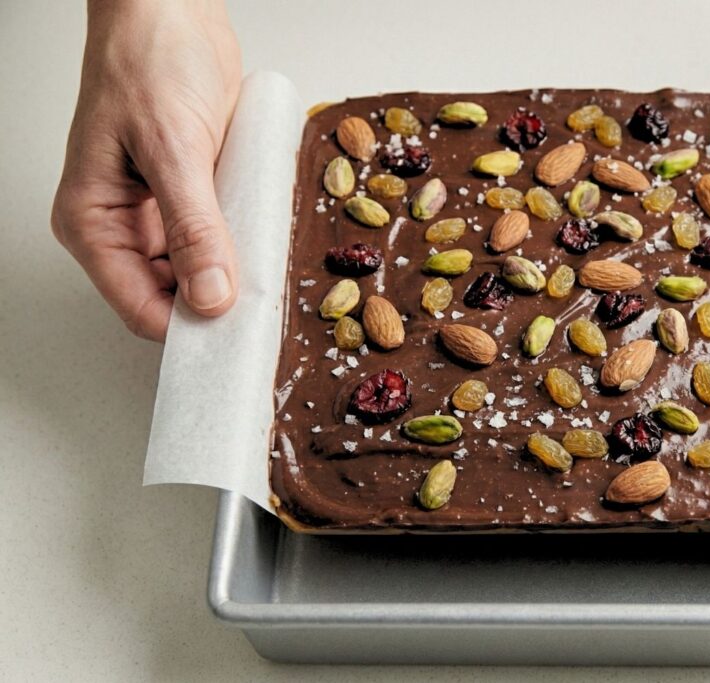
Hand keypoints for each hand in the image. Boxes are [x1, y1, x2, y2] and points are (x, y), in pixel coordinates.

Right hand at [51, 0, 240, 340]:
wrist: (175, 11)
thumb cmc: (150, 61)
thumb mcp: (174, 149)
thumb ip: (193, 227)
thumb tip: (209, 297)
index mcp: (93, 221)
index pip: (139, 307)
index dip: (187, 330)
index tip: (235, 341)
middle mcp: (123, 226)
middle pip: (171, 297)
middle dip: (216, 305)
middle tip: (264, 313)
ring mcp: (159, 214)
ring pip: (200, 273)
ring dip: (234, 276)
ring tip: (269, 275)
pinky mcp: (193, 198)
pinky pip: (220, 240)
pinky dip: (243, 246)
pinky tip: (265, 244)